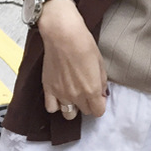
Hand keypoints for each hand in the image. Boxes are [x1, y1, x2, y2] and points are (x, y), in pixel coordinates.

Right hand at [37, 0, 107, 119]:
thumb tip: (102, 94)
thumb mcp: (100, 63)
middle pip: (85, 112)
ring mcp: (60, 94)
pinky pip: (51, 108)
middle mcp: (76, 96)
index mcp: (92, 90)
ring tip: (74, 96)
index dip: (100, 106)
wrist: (63, 36)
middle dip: (88, 105)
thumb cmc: (84, 45)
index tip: (99, 98)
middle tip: (88, 93)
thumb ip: (102, 83)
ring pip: (68, 114)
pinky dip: (56, 105)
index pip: (98, 111)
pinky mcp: (48, 89)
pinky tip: (60, 95)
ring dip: (73, 107)